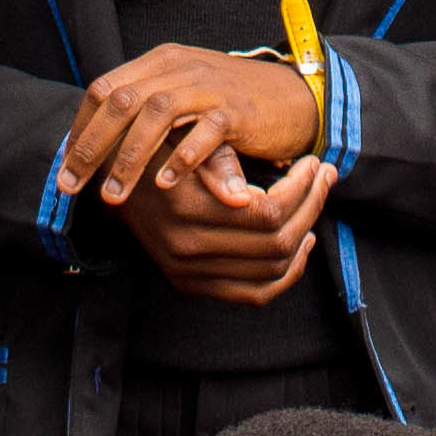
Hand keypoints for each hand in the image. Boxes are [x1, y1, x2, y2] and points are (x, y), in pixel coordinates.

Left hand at [65, 45, 325, 203]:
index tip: (66, 170)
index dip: (80, 129)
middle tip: (72, 186)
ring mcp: (209, 85)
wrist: (293, 97)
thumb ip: (145, 109)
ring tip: (114, 196)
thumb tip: (95, 141)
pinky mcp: (238, 109)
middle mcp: (180, 67)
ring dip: (129, 158)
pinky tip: (165, 183)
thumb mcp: (183, 96)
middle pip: (121, 100)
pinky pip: (204, 131)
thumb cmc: (231, 104)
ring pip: (156, 114)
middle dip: (91, 146)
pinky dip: (182, 157)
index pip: (104, 89)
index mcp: (160, 63)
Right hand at [119, 150, 333, 304]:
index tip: (314, 163)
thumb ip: (214, 163)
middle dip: (312, 205)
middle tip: (324, 176)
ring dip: (306, 234)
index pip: (268, 212)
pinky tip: (301, 242)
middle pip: (277, 242)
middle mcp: (188, 250)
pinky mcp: (192, 284)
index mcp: (187, 210)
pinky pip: (254, 294)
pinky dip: (287, 274)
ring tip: (316, 202)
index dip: (302, 189)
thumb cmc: (153, 149)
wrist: (111, 180)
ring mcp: (190, 272)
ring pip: (273, 270)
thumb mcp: (180, 141)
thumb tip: (245, 196)